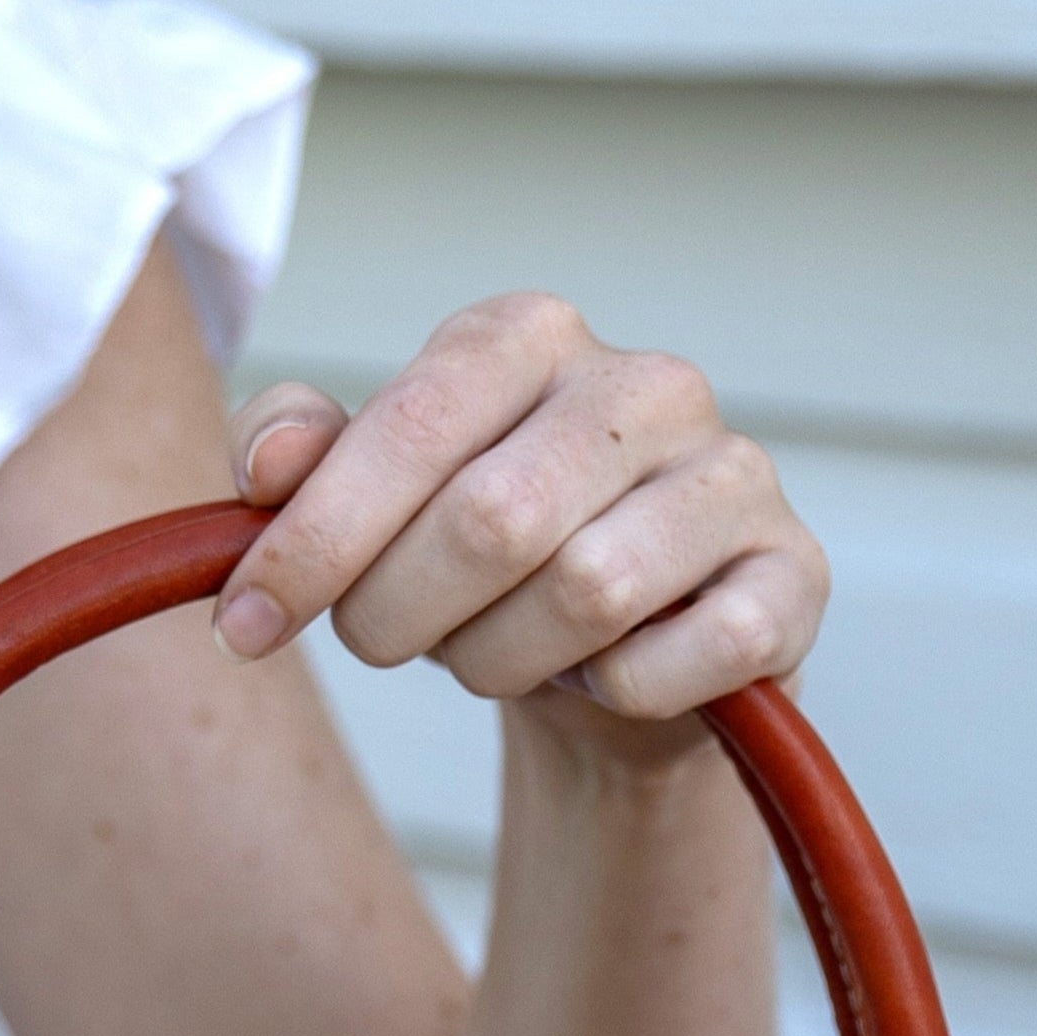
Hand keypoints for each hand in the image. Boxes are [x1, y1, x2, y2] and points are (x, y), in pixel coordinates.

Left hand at [214, 293, 827, 758]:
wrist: (624, 663)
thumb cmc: (481, 568)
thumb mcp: (374, 504)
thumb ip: (303, 461)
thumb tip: (268, 465)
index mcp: (526, 339)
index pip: (409, 426)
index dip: (314, 541)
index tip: (245, 626)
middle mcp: (644, 384)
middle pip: (489, 522)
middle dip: (401, 614)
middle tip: (387, 643)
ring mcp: (733, 475)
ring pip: (583, 595)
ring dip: (499, 661)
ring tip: (497, 652)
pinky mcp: (791, 577)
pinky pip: (676, 660)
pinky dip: (616, 696)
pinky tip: (603, 679)